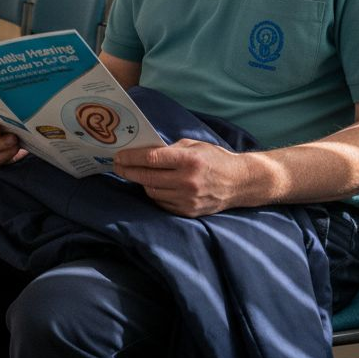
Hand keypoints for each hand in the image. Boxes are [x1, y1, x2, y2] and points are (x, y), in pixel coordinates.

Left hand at [113, 139, 248, 217]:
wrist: (240, 182)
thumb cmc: (215, 159)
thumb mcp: (195, 145)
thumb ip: (170, 149)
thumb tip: (145, 152)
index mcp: (189, 160)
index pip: (151, 159)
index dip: (131, 158)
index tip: (118, 156)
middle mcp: (188, 181)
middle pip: (147, 177)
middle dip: (128, 171)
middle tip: (118, 166)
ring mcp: (188, 199)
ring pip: (152, 192)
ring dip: (142, 182)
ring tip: (137, 174)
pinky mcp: (189, 211)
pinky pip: (162, 203)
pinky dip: (155, 194)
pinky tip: (154, 186)